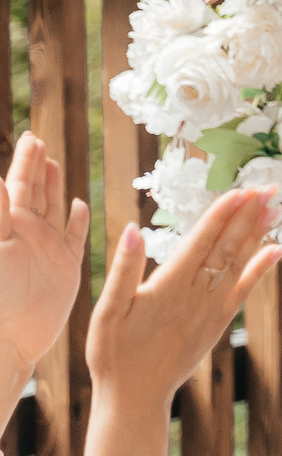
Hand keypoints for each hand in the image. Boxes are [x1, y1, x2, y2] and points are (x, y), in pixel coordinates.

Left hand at [0, 132, 87, 394]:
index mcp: (10, 226)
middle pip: (35, 191)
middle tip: (40, 142)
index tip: (31, 137)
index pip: (18, 185)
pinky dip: (77, 220)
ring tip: (55, 165)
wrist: (7, 340)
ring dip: (55, 186)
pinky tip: (79, 206)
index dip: (25, 161)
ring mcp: (47, 249)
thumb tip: (0, 179)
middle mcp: (28, 234)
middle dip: (37, 167)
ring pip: (53, 209)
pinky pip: (74, 236)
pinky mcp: (65, 267)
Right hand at [86, 190, 281, 420]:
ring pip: (239, 263)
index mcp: (168, 286)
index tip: (241, 190)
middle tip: (269, 186)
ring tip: (275, 206)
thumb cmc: (114, 353)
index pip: (201, 241)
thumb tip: (134, 228)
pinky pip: (244, 290)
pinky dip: (262, 268)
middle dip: (248, 215)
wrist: (135, 397)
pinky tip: (277, 249)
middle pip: (226, 246)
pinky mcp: (218, 322)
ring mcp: (211, 309)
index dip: (222, 214)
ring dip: (258, 233)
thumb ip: (123, 269)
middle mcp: (196, 294)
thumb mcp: (107, 311)